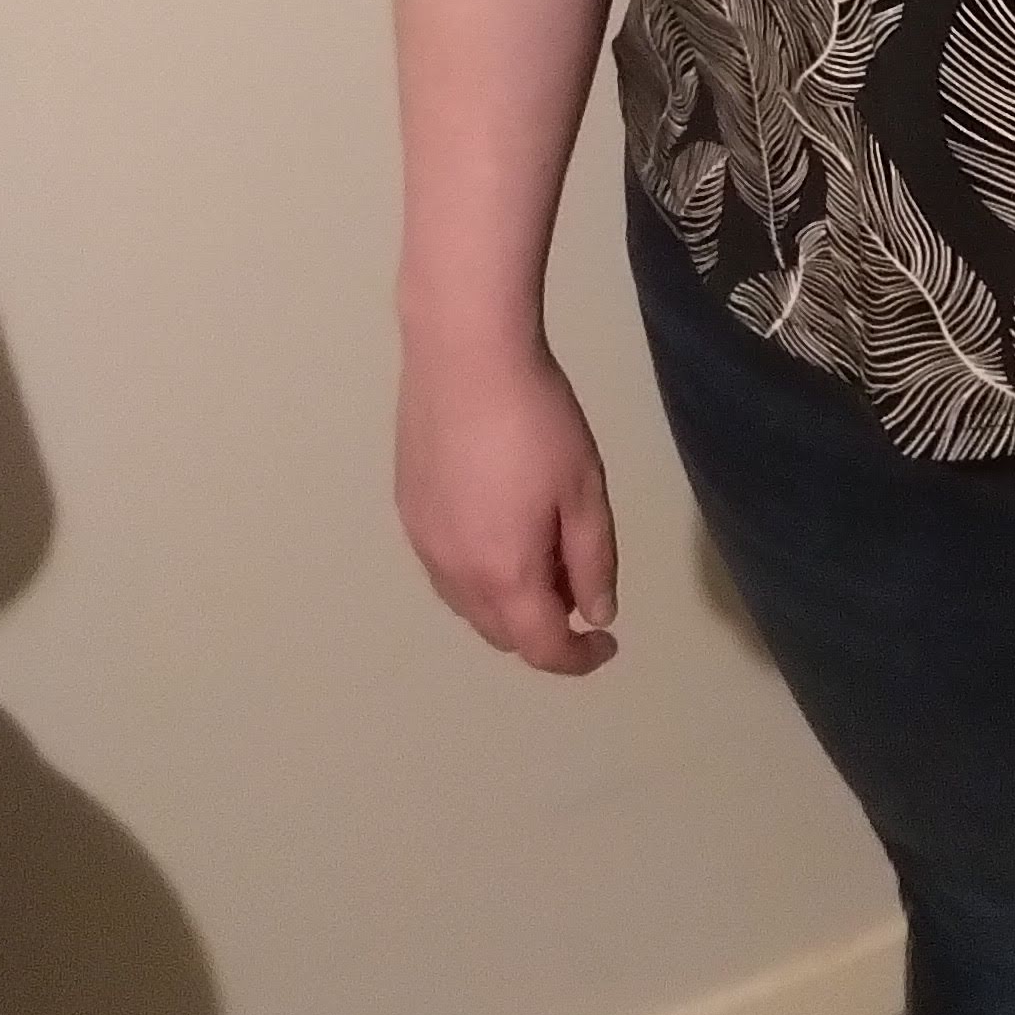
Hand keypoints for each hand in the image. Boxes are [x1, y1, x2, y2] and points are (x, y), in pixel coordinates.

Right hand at [395, 330, 620, 676]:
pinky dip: (478, 574)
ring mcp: (422, 542)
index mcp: (504, 574)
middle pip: (499, 633)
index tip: (607, 642)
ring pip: (467, 604)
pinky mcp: (407, 510)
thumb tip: (595, 614)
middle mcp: (453, 572)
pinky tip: (500, 528)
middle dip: (543, 629)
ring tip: (543, 557)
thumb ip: (592, 562)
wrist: (465, 356)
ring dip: (507, 603)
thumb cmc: (538, 422)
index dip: (579, 658)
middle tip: (578, 589)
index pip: (541, 647)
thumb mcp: (585, 492)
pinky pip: (445, 569)